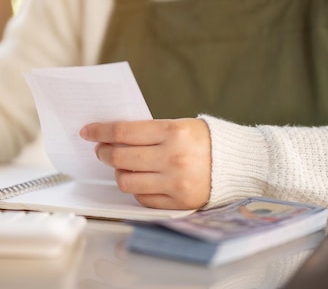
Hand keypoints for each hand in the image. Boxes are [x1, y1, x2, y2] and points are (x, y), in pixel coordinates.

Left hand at [80, 118, 210, 209]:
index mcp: (173, 132)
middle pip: (120, 158)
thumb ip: (148, 132)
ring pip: (126, 181)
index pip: (123, 132)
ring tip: (122, 166)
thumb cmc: (205, 141)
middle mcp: (173, 158)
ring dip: (118, 173)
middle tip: (101, 149)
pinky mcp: (178, 203)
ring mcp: (175, 183)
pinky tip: (140, 179)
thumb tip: (112, 136)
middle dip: (103, 152)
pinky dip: (136, 189)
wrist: (239, 164)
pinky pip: (142, 198)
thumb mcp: (179, 126)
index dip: (100, 131)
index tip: (88, 131)